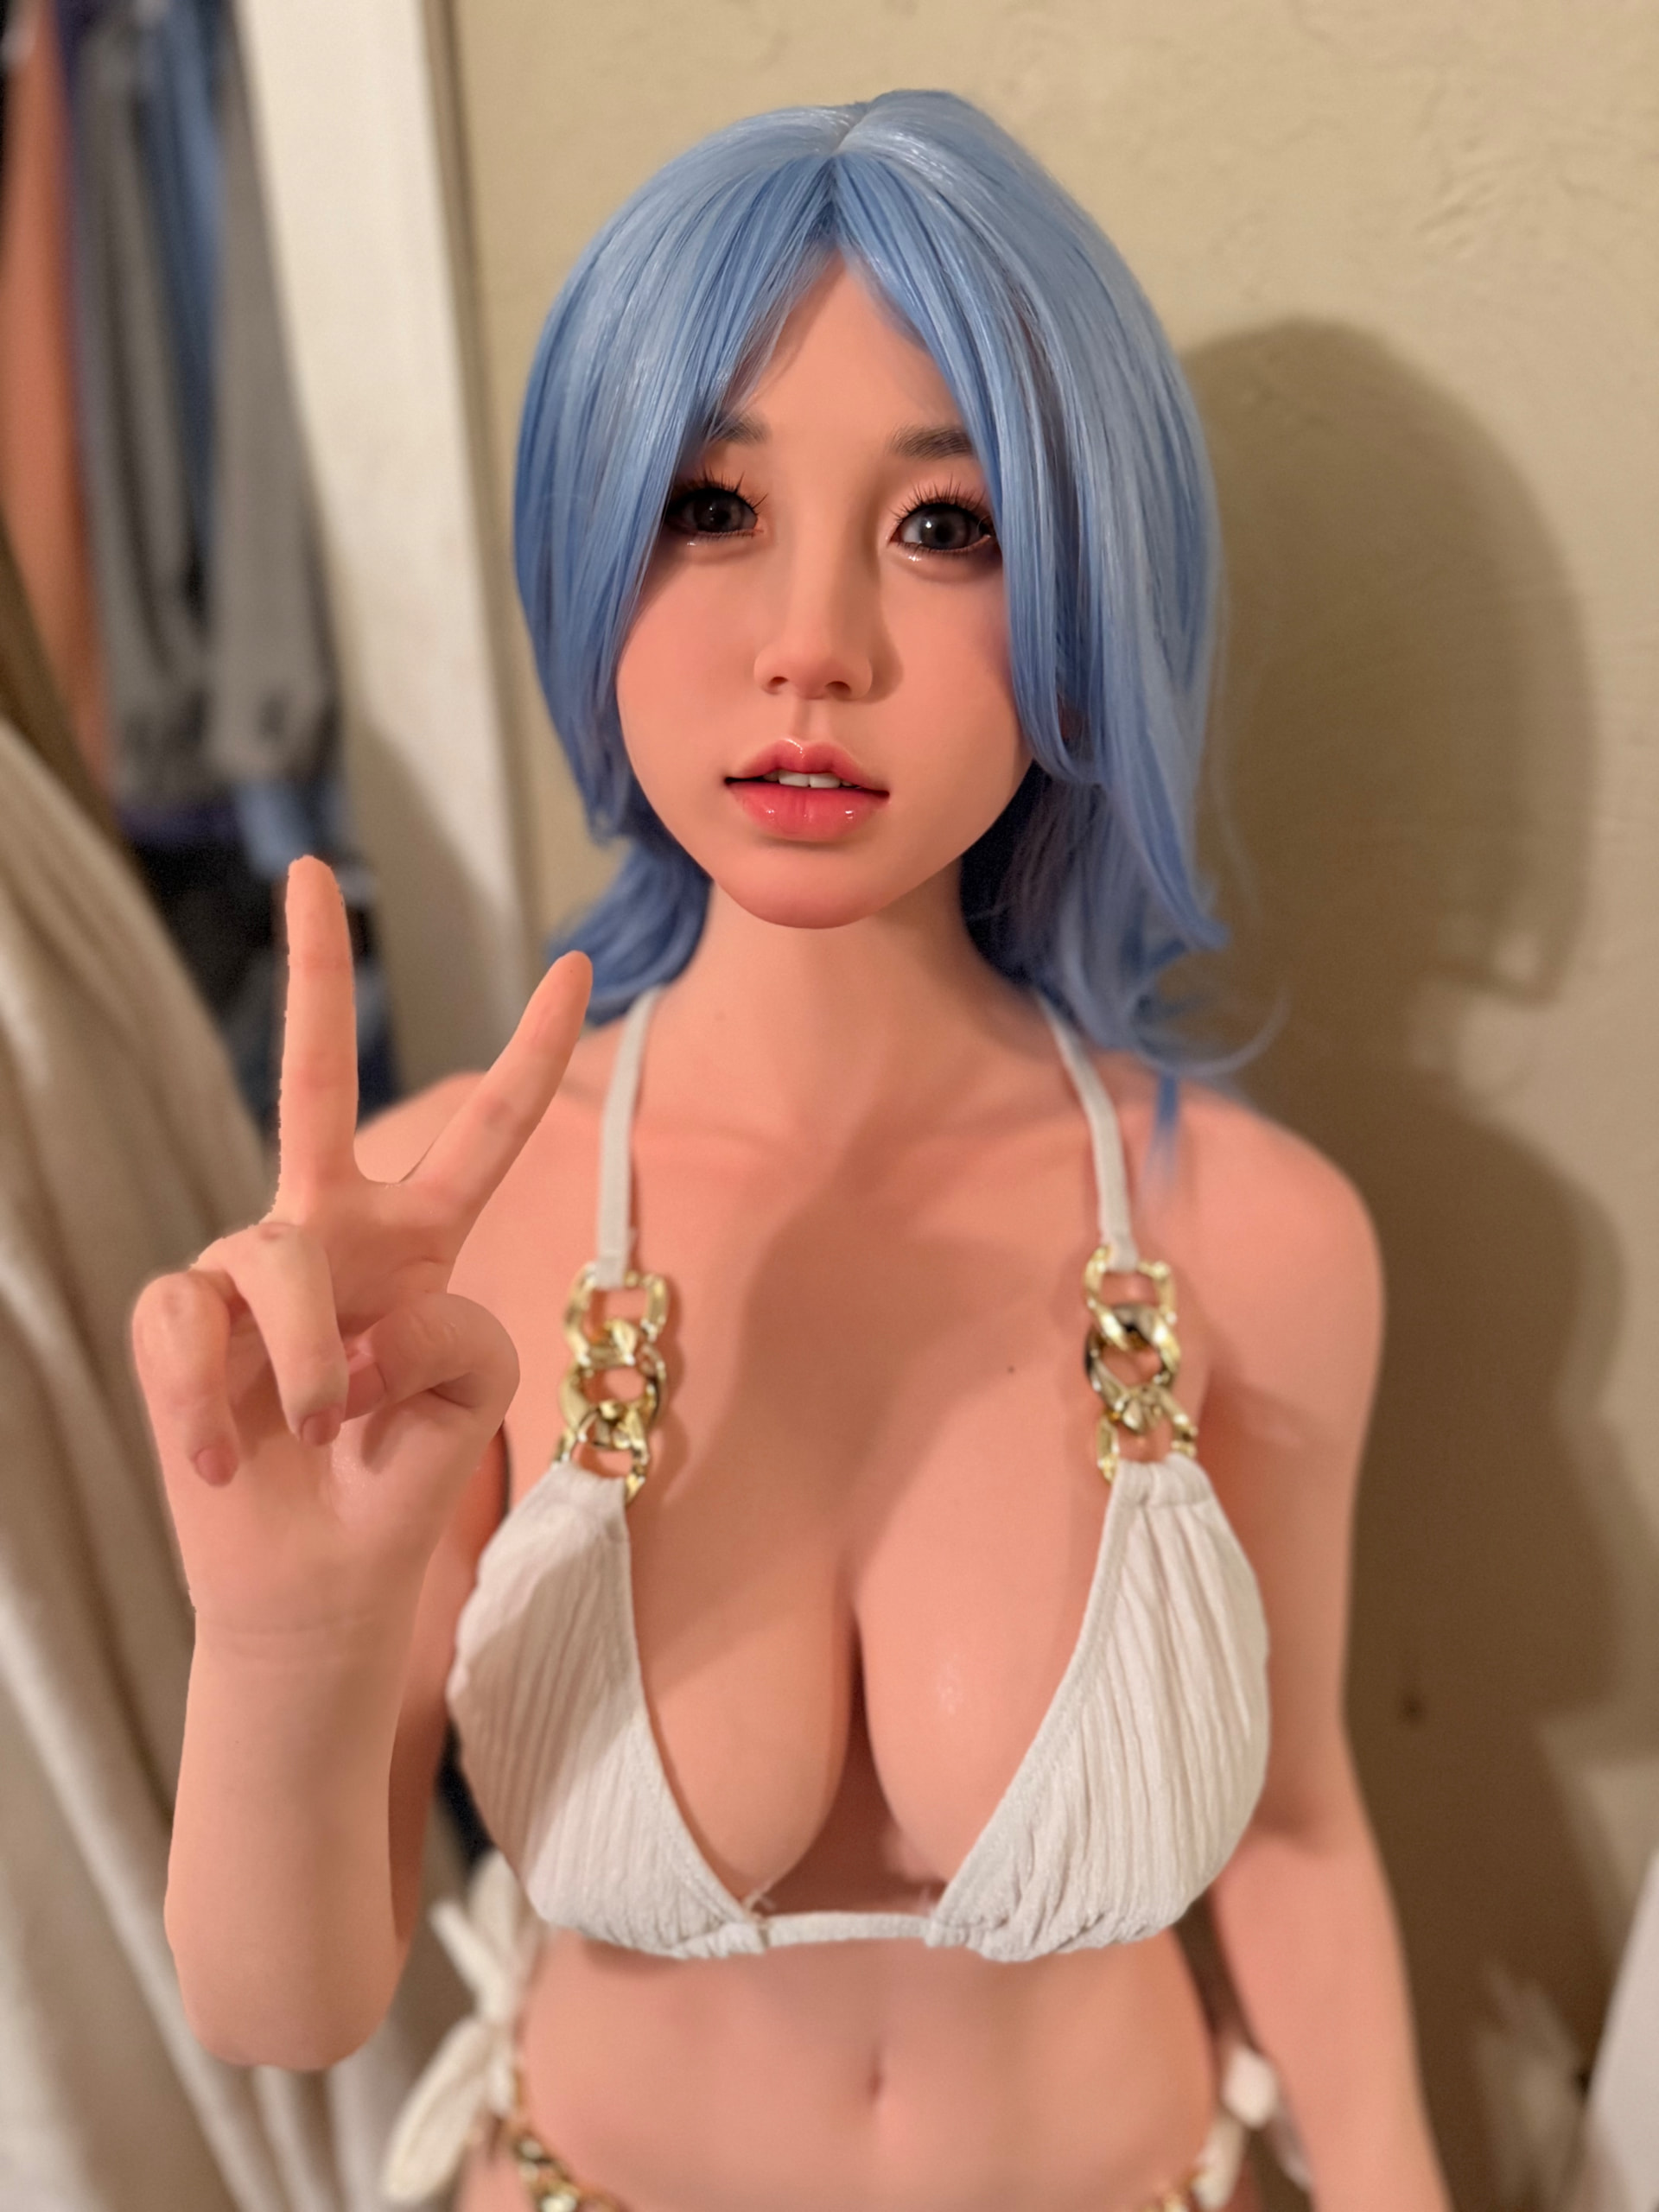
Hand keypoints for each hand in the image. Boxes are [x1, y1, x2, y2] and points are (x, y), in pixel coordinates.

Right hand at [133, 858, 589, 1646]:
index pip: (481, 1133)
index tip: (578, 965)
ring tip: (319, 1431)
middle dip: (314, 976)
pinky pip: (188, 1323)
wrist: (316, 1586)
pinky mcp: (176, 1320)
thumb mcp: (476, 1398)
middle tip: (312, 872)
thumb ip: (455, 1329)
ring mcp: (245, 1270)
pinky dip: (213, 1401)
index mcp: (420, 1241)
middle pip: (318, 1084)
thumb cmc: (399, 1483)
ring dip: (308, 1366)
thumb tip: (352, 1315)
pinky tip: (225, 1457)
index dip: (529, 1054)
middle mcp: (330, 1233)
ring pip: (275, 1262)